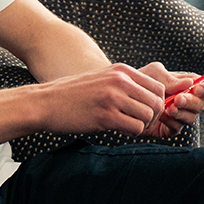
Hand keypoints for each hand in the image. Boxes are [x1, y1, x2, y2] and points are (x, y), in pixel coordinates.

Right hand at [38, 63, 167, 136]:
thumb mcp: (103, 79)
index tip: (146, 112)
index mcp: (122, 70)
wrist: (46, 103)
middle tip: (139, 123)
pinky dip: (131, 133)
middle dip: (153, 117)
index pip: (158, 86)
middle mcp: (120, 81)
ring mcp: (113, 97)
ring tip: (127, 126)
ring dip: (141, 126)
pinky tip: (119, 130)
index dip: (157, 103)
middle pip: (157, 102)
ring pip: (148, 116)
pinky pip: (135, 127)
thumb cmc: (74, 95)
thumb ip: (125, 84)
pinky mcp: (105, 115)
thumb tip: (150, 99)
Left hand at [138, 62, 203, 137]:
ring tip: (165, 108)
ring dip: (180, 113)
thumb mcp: (155, 73)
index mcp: (191, 84)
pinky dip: (170, 122)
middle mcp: (189, 100)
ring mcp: (181, 115)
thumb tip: (190, 83)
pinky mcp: (171, 128)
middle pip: (202, 104)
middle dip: (190, 102)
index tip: (199, 88)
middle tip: (177, 99)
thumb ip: (172, 78)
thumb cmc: (141, 80)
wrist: (123, 96)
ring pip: (192, 118)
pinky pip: (178, 128)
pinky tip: (160, 116)